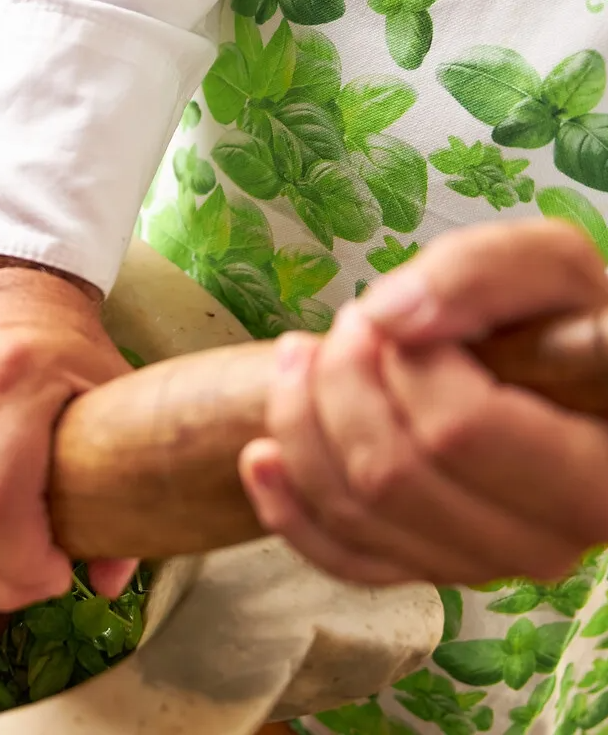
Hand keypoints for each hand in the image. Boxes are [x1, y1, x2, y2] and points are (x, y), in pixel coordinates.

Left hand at [239, 220, 607, 586]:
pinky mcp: (426, 565)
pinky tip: (261, 455)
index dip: (400, 363)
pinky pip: (341, 558)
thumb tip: (390, 318)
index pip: (457, 430)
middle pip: (391, 475)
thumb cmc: (559, 321)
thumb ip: (480, 274)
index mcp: (593, 474)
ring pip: (355, 513)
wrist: (560, 376)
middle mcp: (543, 541)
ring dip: (302, 425)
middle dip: (340, 383)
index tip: (387, 318)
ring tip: (300, 359)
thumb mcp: (548, 269)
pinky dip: (287, 507)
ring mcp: (479, 564)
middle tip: (344, 327)